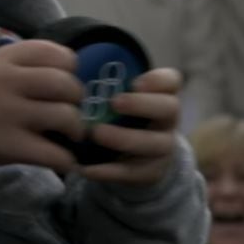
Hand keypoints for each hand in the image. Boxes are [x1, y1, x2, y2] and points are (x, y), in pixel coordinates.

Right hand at [0, 41, 85, 173]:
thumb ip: (27, 65)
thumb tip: (71, 76)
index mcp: (8, 57)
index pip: (59, 54)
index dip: (69, 69)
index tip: (64, 80)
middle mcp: (10, 81)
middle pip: (67, 85)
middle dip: (77, 100)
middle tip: (70, 111)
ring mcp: (9, 114)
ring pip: (66, 117)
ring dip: (76, 129)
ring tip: (69, 136)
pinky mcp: (9, 146)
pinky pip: (53, 154)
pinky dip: (65, 160)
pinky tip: (61, 160)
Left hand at [80, 67, 183, 187]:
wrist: (142, 160)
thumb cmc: (126, 120)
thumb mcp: (124, 101)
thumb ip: (109, 87)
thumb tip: (71, 70)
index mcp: (163, 96)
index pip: (172, 82)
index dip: (157, 81)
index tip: (134, 82)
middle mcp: (168, 121)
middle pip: (169, 108)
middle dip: (142, 105)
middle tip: (114, 102)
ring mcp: (162, 149)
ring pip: (153, 143)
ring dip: (124, 138)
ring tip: (96, 133)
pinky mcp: (149, 173)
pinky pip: (130, 172)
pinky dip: (107, 171)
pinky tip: (85, 167)